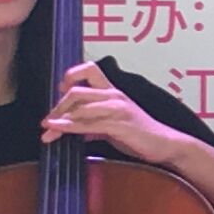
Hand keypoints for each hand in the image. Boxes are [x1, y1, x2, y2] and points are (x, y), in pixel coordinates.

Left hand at [44, 63, 187, 166]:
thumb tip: (76, 129)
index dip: (70, 76)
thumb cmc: (140, 135)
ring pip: (79, 105)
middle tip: (47, 120)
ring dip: (59, 117)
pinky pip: (88, 124)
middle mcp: (114, 95)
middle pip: (76, 89)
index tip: (59, 92)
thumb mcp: (114, 125)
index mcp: (113, 91)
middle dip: (58, 105)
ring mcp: (117, 108)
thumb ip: (95, 123)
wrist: (166, 144)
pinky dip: (69, 127)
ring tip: (47, 129)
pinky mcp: (118, 124)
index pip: (89, 69)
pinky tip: (58, 130)